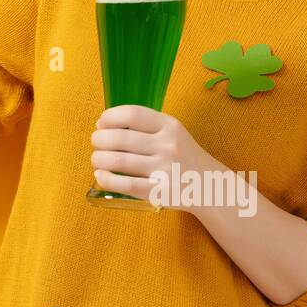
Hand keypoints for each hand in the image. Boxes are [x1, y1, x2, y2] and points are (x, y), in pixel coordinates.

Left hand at [90, 104, 217, 211]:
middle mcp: (168, 145)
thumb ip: (145, 126)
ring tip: (96, 160)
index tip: (101, 124)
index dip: (110, 117)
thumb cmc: (182, 156)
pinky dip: (108, 179)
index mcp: (169, 126)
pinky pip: (126, 185)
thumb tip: (104, 125)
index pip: (132, 114)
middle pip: (120, 138)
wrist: (209, 185)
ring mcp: (165, 169)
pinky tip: (101, 176)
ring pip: (119, 161)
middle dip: (99, 139)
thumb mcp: (172, 132)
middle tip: (96, 143)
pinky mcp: (161, 191)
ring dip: (99, 159)